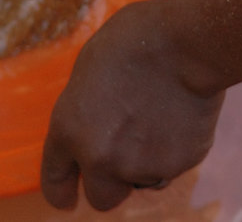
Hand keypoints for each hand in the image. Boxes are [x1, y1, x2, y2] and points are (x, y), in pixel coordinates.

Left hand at [41, 0, 225, 210]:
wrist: (186, 43)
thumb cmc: (135, 40)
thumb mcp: (89, 70)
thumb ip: (85, 110)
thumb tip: (93, 125)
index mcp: (69, 129)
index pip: (55, 181)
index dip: (62, 193)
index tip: (68, 201)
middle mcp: (99, 157)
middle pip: (102, 199)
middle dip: (113, 184)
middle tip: (128, 158)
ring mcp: (140, 165)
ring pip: (144, 179)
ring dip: (149, 161)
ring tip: (162, 117)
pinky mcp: (177, 164)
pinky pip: (175, 164)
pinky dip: (177, 147)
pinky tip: (181, 114)